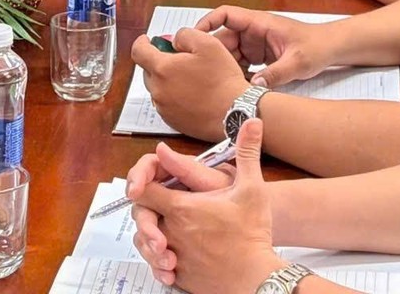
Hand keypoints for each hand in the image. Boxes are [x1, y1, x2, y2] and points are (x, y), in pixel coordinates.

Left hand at [130, 26, 250, 141]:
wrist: (234, 112)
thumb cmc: (223, 80)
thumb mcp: (208, 43)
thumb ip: (184, 35)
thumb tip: (173, 40)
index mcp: (162, 69)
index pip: (138, 51)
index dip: (141, 42)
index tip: (146, 40)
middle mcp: (158, 90)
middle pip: (147, 70)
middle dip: (159, 61)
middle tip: (180, 58)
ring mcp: (164, 108)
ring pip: (157, 87)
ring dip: (167, 79)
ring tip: (190, 77)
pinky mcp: (172, 121)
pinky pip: (166, 103)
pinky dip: (173, 95)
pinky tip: (192, 93)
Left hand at [131, 121, 284, 293]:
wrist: (257, 279)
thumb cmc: (253, 233)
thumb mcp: (252, 187)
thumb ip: (247, 152)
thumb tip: (251, 121)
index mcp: (183, 207)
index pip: (144, 190)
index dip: (142, 182)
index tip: (147, 182)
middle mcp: (172, 232)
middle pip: (142, 216)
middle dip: (147, 210)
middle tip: (160, 208)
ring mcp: (175, 256)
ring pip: (146, 244)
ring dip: (153, 236)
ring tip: (169, 232)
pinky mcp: (180, 277)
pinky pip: (159, 267)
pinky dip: (162, 261)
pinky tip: (177, 256)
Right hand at [192, 6, 334, 86]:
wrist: (331, 49)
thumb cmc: (316, 46)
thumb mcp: (297, 62)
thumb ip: (275, 74)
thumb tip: (252, 86)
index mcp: (260, 23)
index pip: (226, 14)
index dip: (207, 22)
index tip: (194, 36)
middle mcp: (254, 31)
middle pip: (223, 37)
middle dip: (213, 53)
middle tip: (204, 71)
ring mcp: (256, 43)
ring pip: (229, 53)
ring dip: (224, 66)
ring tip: (219, 82)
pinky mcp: (259, 56)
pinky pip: (239, 63)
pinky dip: (235, 73)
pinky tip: (235, 87)